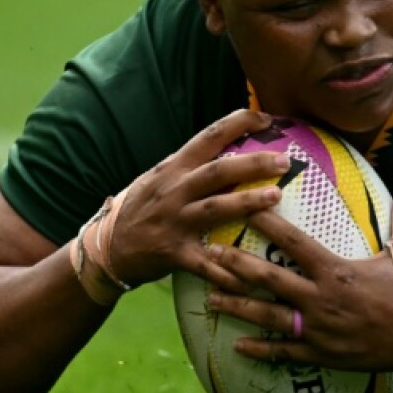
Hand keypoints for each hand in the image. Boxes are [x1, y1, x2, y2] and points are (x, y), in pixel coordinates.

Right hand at [106, 110, 290, 287]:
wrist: (108, 247)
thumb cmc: (143, 208)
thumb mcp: (159, 178)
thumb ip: (190, 166)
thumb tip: (232, 148)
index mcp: (173, 168)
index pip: (208, 136)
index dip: (238, 123)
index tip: (265, 118)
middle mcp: (174, 191)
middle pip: (218, 171)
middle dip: (253, 164)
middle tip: (284, 161)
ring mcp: (175, 221)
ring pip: (215, 209)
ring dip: (247, 202)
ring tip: (275, 197)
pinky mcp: (175, 253)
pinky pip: (207, 262)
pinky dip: (229, 269)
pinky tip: (252, 275)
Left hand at [204, 192, 392, 371]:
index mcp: (337, 270)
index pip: (294, 242)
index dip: (268, 223)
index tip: (246, 207)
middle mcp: (321, 299)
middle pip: (268, 279)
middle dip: (236, 266)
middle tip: (211, 254)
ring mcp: (319, 329)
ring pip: (268, 317)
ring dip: (237, 306)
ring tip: (210, 299)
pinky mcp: (324, 355)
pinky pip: (285, 353)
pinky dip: (260, 350)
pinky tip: (237, 346)